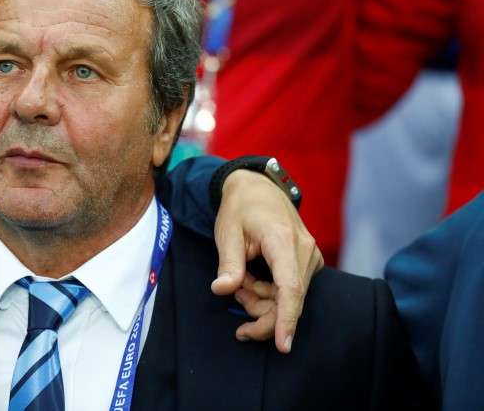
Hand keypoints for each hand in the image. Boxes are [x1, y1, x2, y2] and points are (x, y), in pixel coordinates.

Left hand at [211, 170, 323, 353]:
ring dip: (262, 299)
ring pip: (290, 298)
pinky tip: (252, 279)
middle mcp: (304, 251)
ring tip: (240, 280)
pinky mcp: (308, 261)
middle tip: (234, 297)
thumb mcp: (227, 232)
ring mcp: (310, 256)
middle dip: (261, 312)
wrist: (257, 188)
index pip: (290, 289)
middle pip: (290, 300)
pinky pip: (291, 289)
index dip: (286, 319)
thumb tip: (222, 290)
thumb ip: (228, 262)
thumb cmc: (240, 208)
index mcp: (284, 242)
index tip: (283, 345)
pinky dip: (270, 292)